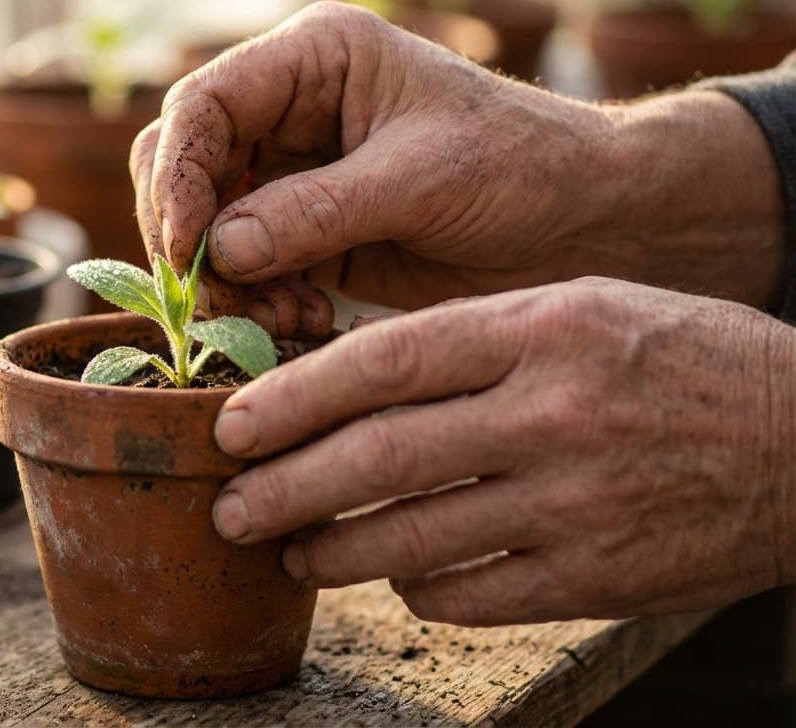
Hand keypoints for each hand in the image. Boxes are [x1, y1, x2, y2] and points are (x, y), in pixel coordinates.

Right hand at [133, 2, 784, 336]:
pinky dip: (257, 304)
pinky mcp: (305, 236)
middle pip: (185, 168)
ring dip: (226, 284)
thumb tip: (219, 249)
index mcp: (314, 61)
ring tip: (279, 322)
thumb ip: (315, 211)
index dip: (179, 176)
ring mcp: (293, 176)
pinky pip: (245, 271)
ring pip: (207, 229)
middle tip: (216, 299)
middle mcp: (290, 112)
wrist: (588, 225)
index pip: (203, 106)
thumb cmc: (524, 167)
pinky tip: (303, 325)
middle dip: (192, 239)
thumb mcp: (421, 179)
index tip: (185, 248)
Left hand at [208, 276, 795, 624]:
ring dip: (331, 549)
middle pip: (380, 456)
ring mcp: (577, 503)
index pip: (384, 362)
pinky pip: (470, 594)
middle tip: (227, 508)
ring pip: (412, 536)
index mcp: (543, 329)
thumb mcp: (580, 309)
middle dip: (284, 488)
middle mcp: (554, 412)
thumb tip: (343, 386)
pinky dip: (415, 587)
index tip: (230, 426)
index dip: (291, 397)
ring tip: (287, 552)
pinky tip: (392, 574)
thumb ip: (470, 340)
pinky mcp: (598, 578)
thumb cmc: (675, 360)